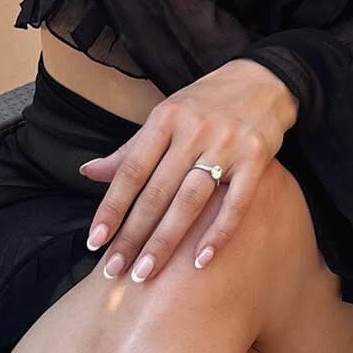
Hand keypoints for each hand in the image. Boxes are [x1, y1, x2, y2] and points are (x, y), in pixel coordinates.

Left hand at [78, 58, 296, 283]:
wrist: (264, 80)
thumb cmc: (206, 103)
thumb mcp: (166, 115)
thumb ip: (130, 149)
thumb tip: (88, 172)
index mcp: (166, 117)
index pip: (132, 169)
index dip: (112, 207)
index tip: (95, 241)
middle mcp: (194, 129)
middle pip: (157, 191)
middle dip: (133, 234)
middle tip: (115, 271)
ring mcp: (227, 143)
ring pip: (190, 200)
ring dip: (165, 240)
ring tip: (145, 272)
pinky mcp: (256, 157)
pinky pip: (235, 202)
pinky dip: (217, 233)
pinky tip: (199, 261)